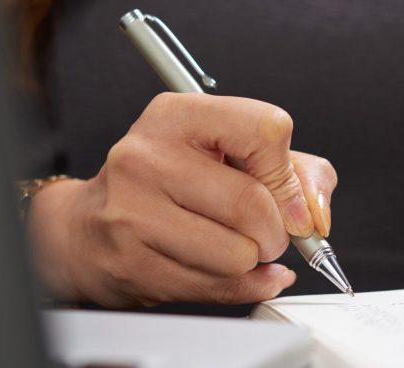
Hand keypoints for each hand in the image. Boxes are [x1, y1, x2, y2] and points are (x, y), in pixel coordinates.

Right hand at [26, 92, 336, 307]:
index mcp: (178, 116)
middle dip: (276, 231)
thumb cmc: (170, 185)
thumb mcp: (232, 154)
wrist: (88, 228)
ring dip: (252, 261)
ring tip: (230, 246)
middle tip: (265, 232)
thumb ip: (296, 171)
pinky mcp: (131, 262)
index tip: (289, 197)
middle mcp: (147, 156)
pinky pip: (215, 287)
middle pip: (253, 203)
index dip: (289, 175)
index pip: (266, 130)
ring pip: (237, 254)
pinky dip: (238, 285)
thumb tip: (315, 213)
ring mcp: (133, 211)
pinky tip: (222, 269)